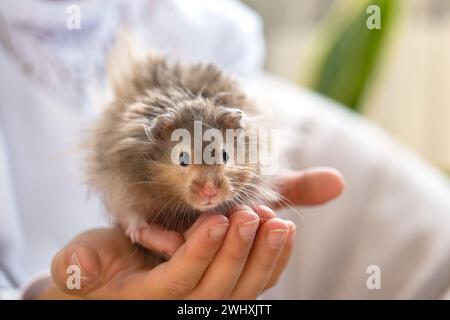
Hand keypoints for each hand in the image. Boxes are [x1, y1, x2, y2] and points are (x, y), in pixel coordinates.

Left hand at [45, 166, 342, 298]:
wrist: (115, 239)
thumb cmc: (183, 222)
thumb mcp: (236, 200)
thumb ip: (286, 192)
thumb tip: (340, 182)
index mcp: (225, 274)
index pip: (261, 277)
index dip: (275, 257)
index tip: (287, 224)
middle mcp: (201, 291)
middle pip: (238, 289)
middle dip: (255, 255)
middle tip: (268, 219)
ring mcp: (169, 294)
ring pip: (207, 288)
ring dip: (224, 255)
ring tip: (237, 219)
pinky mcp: (136, 289)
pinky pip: (166, 279)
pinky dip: (188, 253)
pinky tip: (200, 227)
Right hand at [47, 207, 295, 298]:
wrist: (117, 278)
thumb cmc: (98, 265)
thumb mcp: (79, 259)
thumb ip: (77, 264)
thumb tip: (80, 268)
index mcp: (146, 297)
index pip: (179, 282)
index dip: (199, 254)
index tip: (216, 220)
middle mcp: (181, 306)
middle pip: (218, 290)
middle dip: (237, 252)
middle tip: (252, 214)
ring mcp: (207, 301)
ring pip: (243, 291)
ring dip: (263, 257)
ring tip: (278, 223)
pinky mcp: (225, 290)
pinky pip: (255, 284)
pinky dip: (273, 261)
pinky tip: (285, 231)